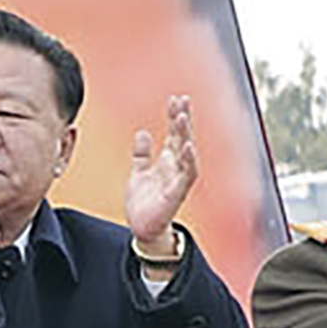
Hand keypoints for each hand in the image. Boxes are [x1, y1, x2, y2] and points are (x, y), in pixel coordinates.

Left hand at [126, 95, 199, 258]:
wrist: (142, 228)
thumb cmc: (143, 202)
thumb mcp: (138, 172)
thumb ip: (142, 154)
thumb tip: (143, 132)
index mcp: (167, 161)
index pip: (173, 134)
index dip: (174, 117)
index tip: (175, 99)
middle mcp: (175, 167)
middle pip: (181, 138)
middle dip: (182, 119)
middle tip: (182, 100)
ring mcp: (178, 179)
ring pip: (186, 152)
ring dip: (184, 135)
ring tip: (182, 117)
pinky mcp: (177, 192)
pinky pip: (187, 174)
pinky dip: (188, 160)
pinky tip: (187, 146)